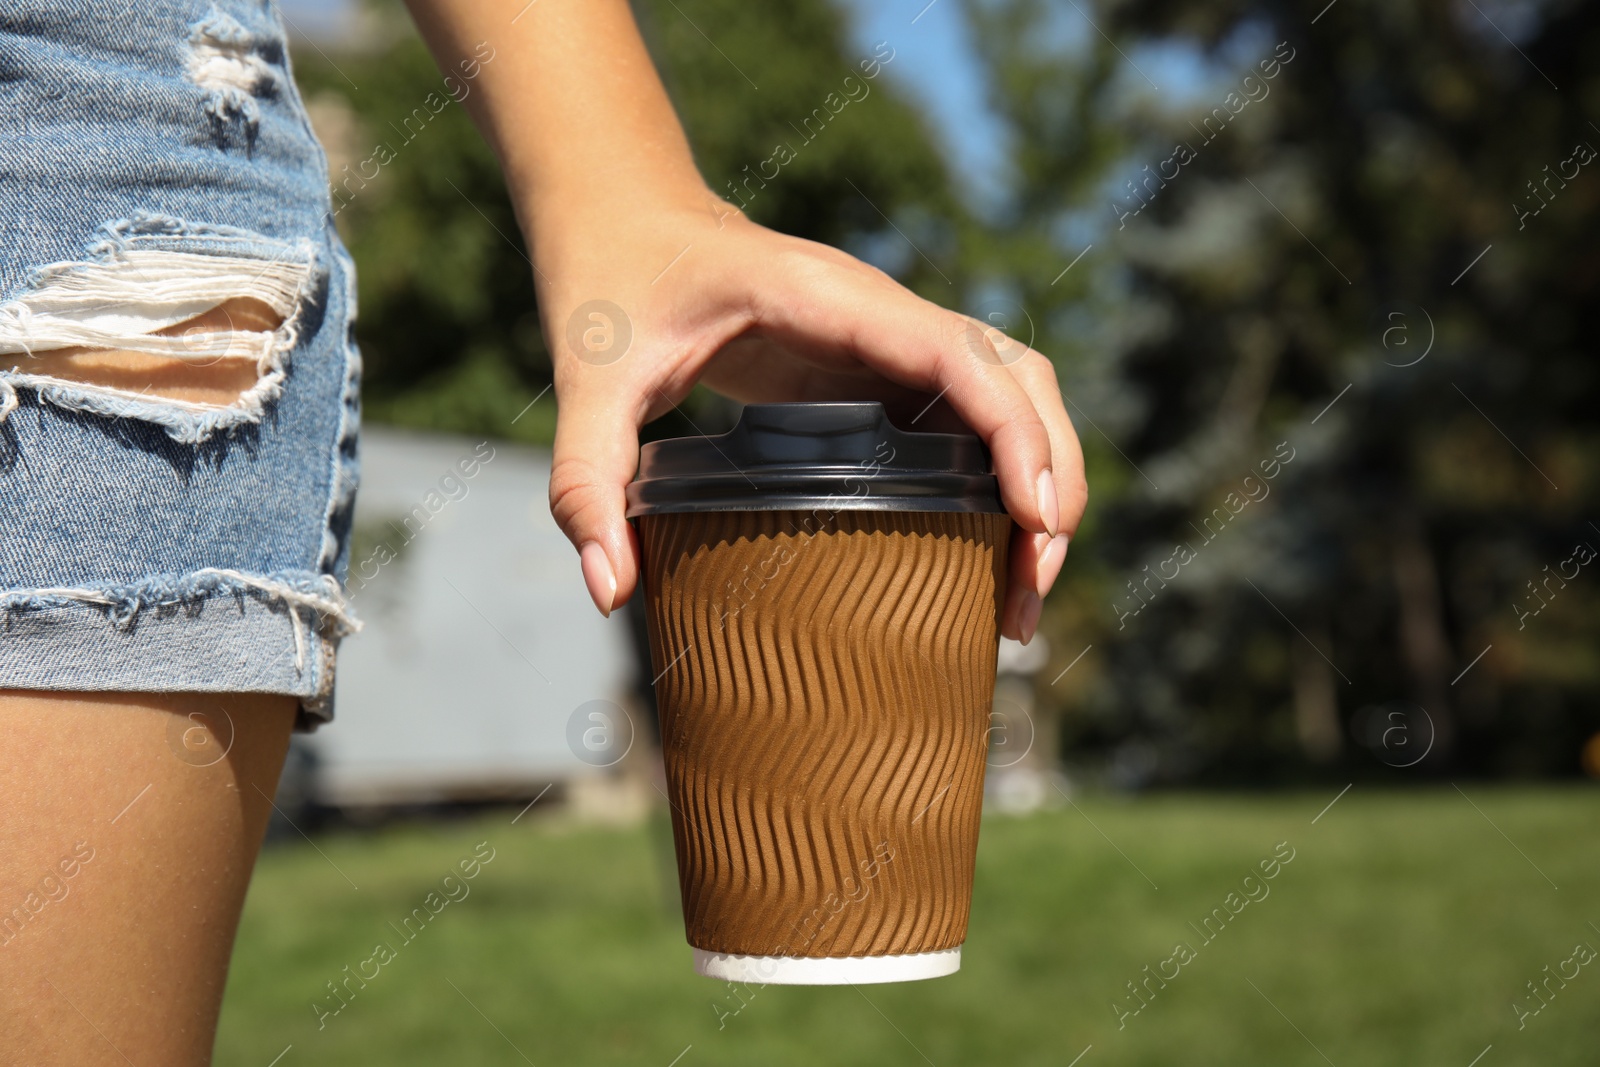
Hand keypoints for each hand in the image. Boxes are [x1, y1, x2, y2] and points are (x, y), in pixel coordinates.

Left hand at [534, 189, 1085, 643]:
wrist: (626, 222)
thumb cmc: (612, 288)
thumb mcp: (587, 386)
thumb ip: (586, 485)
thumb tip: (609, 593)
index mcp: (828, 299)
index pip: (957, 353)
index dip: (1013, 430)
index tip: (1034, 518)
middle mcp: (881, 313)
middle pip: (1018, 378)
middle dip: (1049, 476)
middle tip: (1031, 589)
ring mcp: (890, 339)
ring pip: (1012, 393)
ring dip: (1040, 479)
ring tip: (1025, 589)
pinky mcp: (882, 366)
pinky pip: (972, 414)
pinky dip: (1001, 475)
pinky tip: (988, 551)